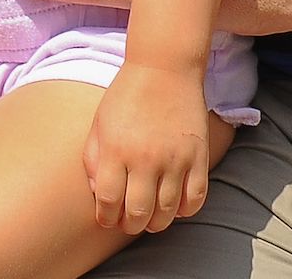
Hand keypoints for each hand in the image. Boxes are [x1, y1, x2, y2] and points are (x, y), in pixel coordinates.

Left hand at [84, 64, 210, 233]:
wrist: (164, 67)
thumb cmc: (127, 94)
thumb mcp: (99, 122)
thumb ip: (93, 160)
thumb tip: (98, 195)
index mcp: (115, 149)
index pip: (108, 201)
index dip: (105, 217)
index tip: (106, 218)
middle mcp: (145, 158)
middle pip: (138, 214)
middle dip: (129, 225)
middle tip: (128, 221)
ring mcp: (175, 159)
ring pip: (167, 213)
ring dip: (156, 222)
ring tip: (150, 216)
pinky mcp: (198, 157)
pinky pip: (195, 200)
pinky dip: (184, 210)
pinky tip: (174, 204)